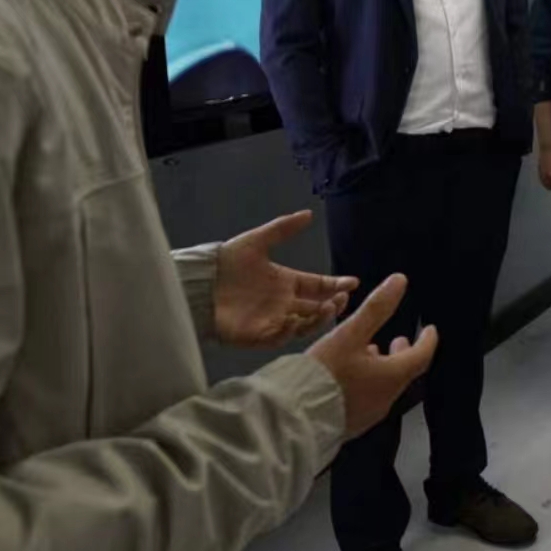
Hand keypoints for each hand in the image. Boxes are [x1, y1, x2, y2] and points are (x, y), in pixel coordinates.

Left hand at [213, 211, 356, 348]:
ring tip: (325, 309)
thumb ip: (283, 228)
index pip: (319, 285)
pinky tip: (293, 320)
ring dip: (317, 319)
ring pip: (304, 325)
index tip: (352, 282)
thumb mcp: (257, 240)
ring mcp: (272, 320)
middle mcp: (284, 303)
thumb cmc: (227, 261)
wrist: (198, 282)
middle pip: (317, 308)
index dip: (336, 285)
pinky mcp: (257, 335)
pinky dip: (288, 331)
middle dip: (332, 305)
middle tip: (341, 299)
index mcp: (287, 282)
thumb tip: (308, 213)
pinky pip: (279, 337)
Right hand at [307, 274, 437, 438]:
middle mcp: (386, 398)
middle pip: (404, 372)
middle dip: (403, 354)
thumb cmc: (324, 374)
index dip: (427, 340)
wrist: (293, 420)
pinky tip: (350, 376)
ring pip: (385, 386)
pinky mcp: (352, 424)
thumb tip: (400, 281)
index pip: (422, 356)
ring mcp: (369, 414)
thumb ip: (375, 308)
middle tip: (399, 341)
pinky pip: (368, 398)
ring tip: (370, 353)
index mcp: (392, 376)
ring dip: (383, 368)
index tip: (429, 330)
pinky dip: (368, 382)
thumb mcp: (349, 335)